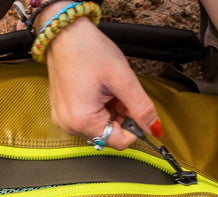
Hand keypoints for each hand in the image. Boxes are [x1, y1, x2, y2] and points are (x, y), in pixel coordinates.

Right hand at [44, 17, 161, 149]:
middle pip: (110, 134)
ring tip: (105, 87)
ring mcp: (63, 119)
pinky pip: (88, 118)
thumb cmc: (88, 50)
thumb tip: (155, 129)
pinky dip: (99, 106)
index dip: (134, 125)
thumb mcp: (123, 79)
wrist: (63, 32)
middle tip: (117, 90)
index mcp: (82, 121)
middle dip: (120, 115)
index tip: (133, 104)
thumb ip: (141, 108)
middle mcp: (69, 125)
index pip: (120, 142)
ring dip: (110, 110)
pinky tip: (96, 88)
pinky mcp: (62, 112)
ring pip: (101, 126)